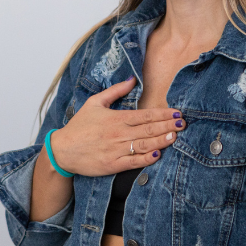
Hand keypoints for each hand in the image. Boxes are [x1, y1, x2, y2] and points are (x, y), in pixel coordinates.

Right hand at [50, 77, 185, 175]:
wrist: (62, 150)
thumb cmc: (79, 126)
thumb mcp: (94, 103)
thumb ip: (115, 91)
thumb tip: (132, 80)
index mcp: (116, 118)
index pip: (145, 115)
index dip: (163, 113)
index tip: (177, 112)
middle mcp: (118, 134)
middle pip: (148, 129)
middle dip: (168, 126)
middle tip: (183, 123)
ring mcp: (116, 150)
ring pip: (144, 144)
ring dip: (161, 140)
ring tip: (175, 136)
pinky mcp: (112, 164)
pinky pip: (133, 162)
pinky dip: (146, 158)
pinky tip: (158, 154)